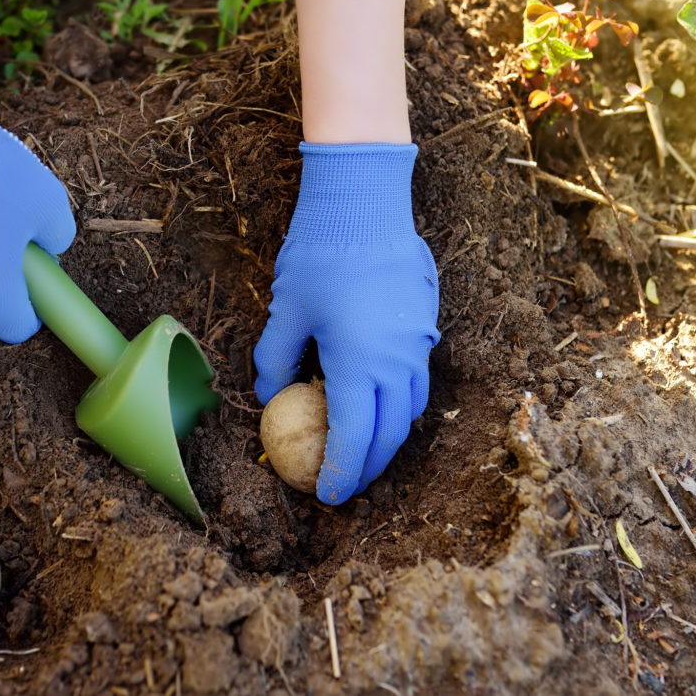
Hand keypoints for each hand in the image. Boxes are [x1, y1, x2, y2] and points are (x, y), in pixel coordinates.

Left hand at [254, 143, 438, 503]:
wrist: (366, 201)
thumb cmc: (319, 255)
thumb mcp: (286, 311)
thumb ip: (275, 361)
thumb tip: (270, 397)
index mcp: (360, 365)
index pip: (355, 440)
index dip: (340, 474)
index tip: (326, 494)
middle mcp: (398, 362)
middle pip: (390, 435)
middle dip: (368, 467)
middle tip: (344, 480)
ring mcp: (418, 343)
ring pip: (410, 409)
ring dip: (388, 436)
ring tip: (362, 446)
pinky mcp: (426, 323)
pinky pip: (417, 379)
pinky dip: (399, 402)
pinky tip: (378, 397)